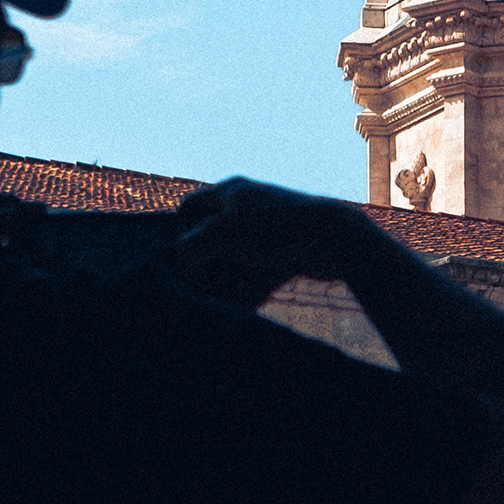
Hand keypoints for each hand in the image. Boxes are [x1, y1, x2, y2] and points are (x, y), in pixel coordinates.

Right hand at [169, 179, 382, 308]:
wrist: (334, 239)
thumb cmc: (274, 227)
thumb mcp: (222, 233)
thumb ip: (190, 247)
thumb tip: (175, 262)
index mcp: (230, 192)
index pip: (191, 206)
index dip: (177, 230)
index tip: (169, 258)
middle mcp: (247, 208)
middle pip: (213, 237)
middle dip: (202, 263)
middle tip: (187, 285)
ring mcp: (268, 232)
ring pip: (237, 261)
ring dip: (225, 283)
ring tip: (211, 304)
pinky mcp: (286, 254)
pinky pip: (260, 277)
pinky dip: (250, 293)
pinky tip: (240, 311)